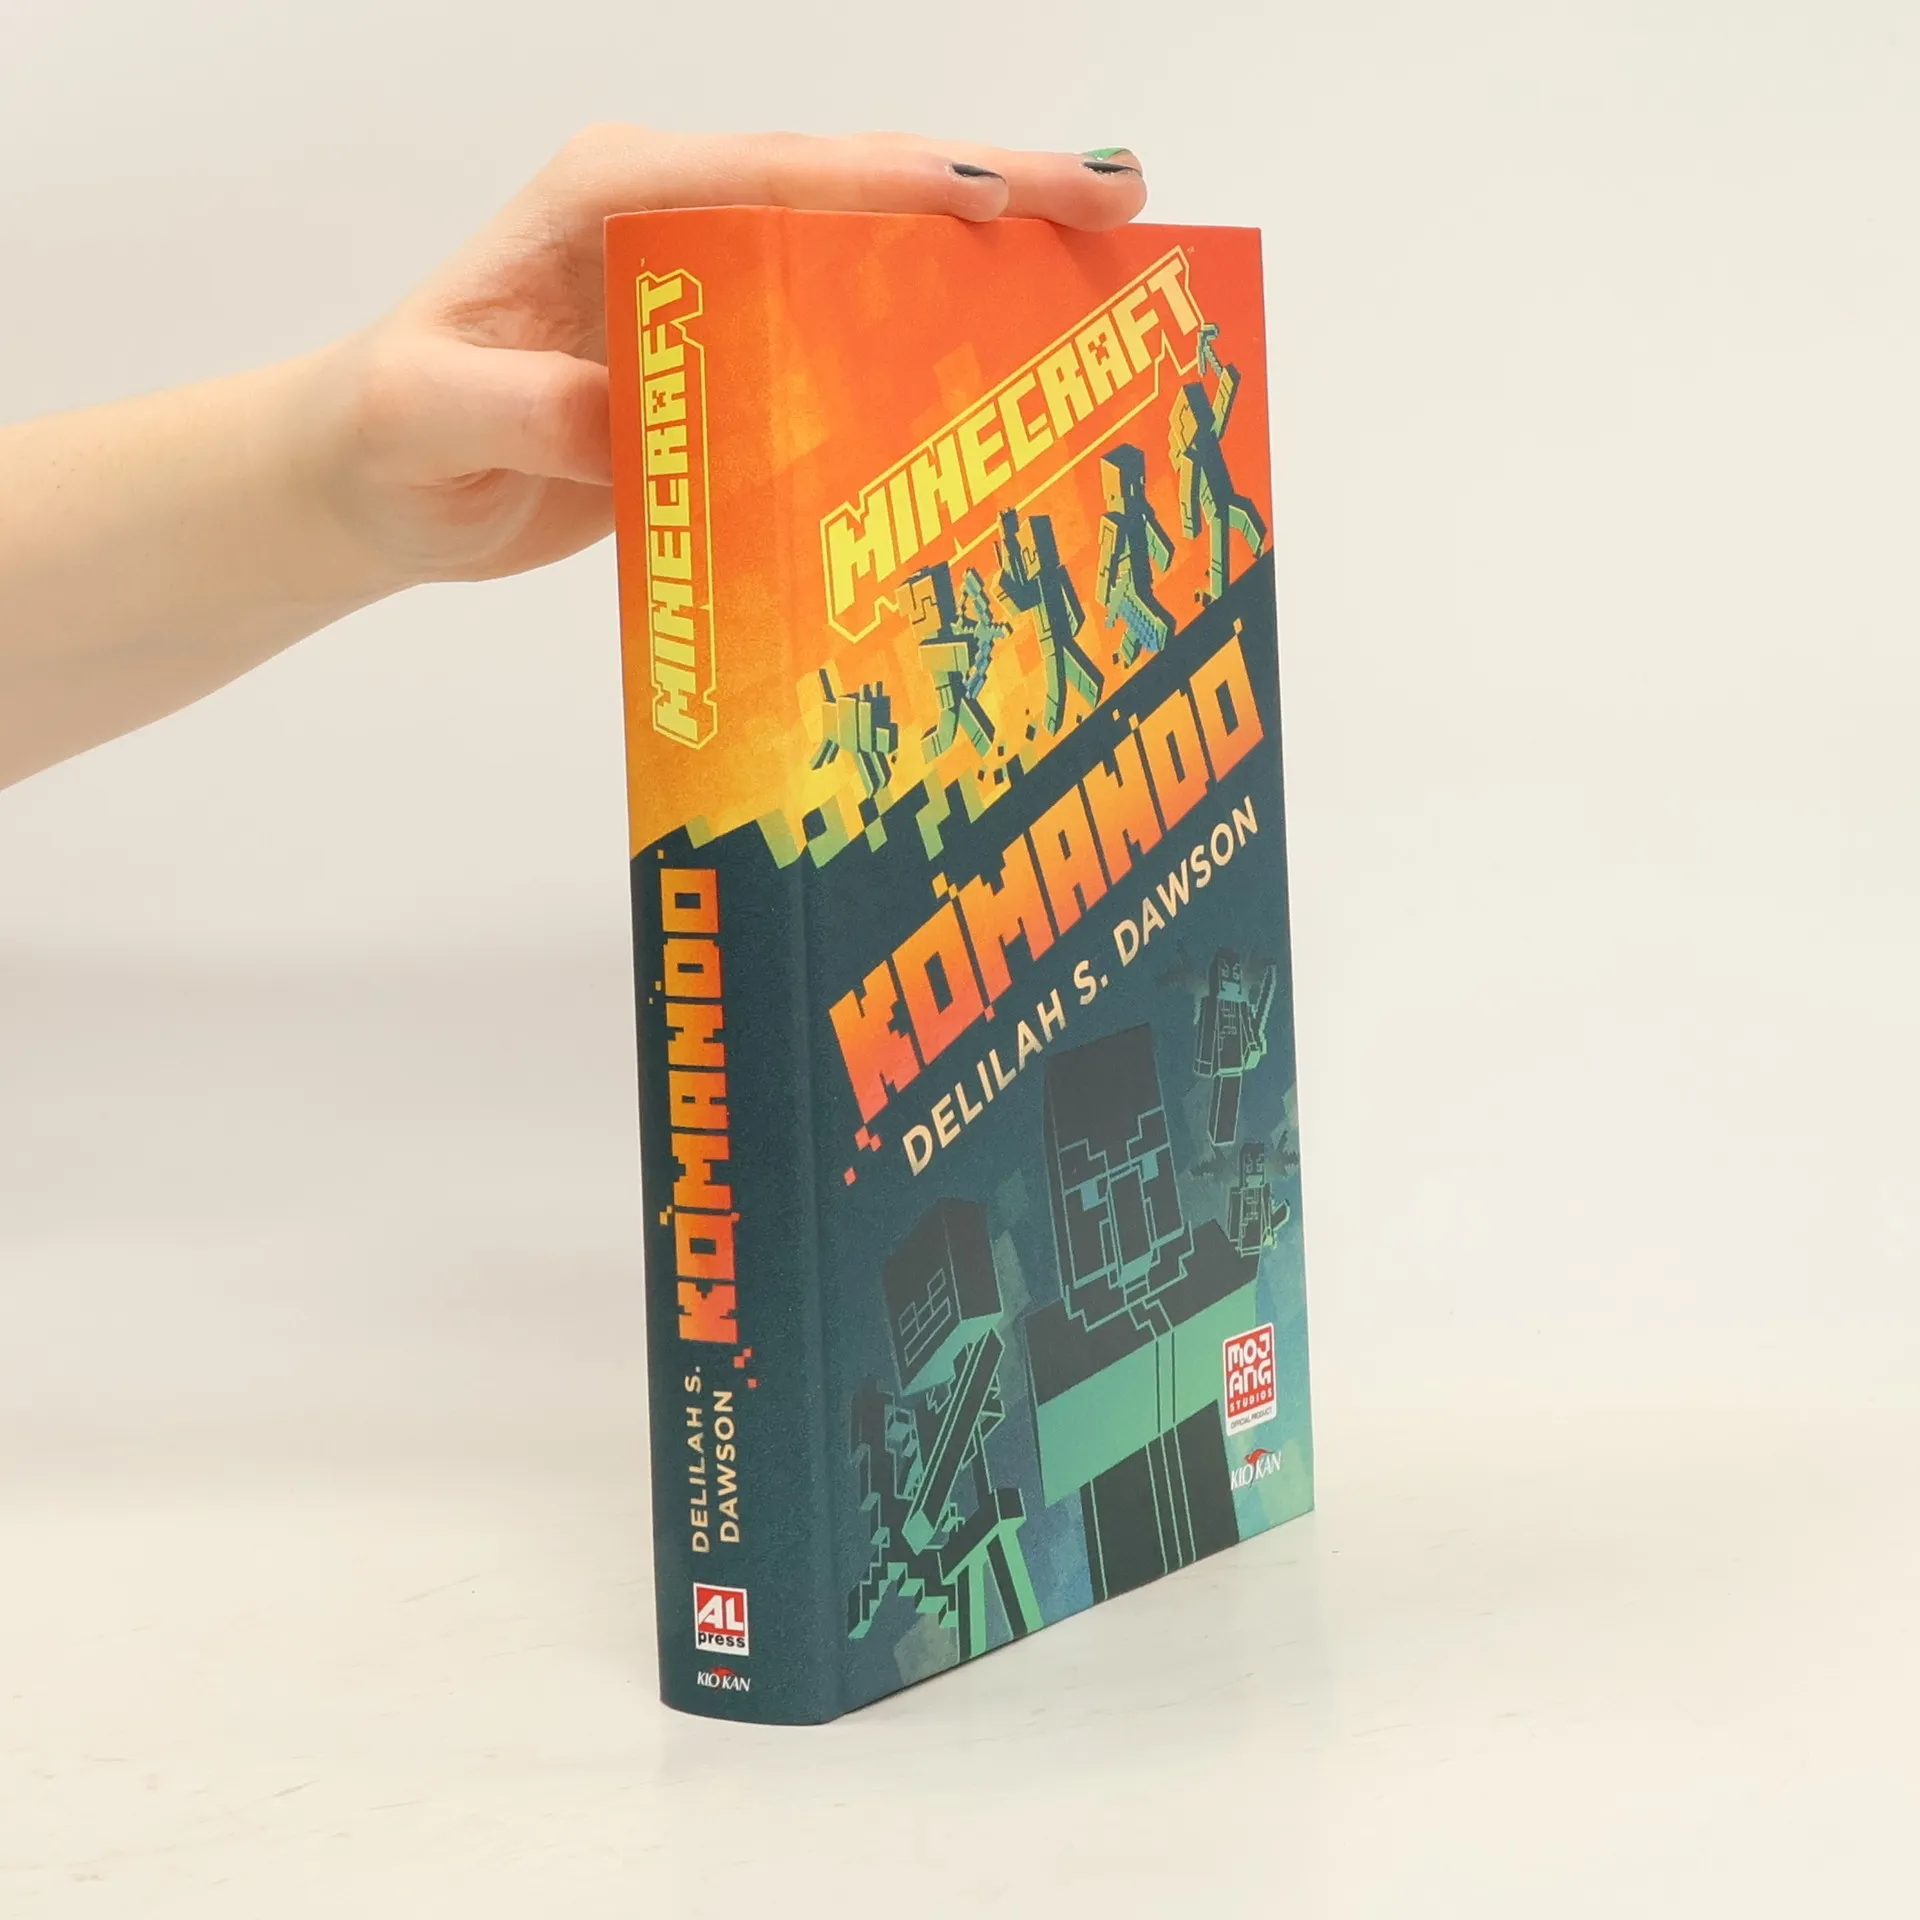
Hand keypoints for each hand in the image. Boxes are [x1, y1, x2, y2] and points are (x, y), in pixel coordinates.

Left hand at [312, 129, 1149, 590]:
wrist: (374, 481)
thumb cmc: (387, 433)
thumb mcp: (429, 417)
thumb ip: (526, 408)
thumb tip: (636, 414)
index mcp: (612, 197)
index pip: (775, 175)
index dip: (894, 185)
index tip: (998, 198)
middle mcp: (675, 219)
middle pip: (854, 187)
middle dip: (991, 188)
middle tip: (1120, 201)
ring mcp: (708, 284)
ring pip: (867, 249)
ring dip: (985, 255)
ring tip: (1102, 262)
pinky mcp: (723, 356)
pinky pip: (845, 332)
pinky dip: (932, 334)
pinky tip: (1005, 361)